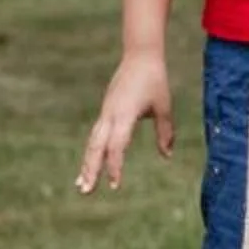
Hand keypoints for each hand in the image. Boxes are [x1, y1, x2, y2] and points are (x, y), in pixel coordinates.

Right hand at [75, 52, 172, 193]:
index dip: (114, 166)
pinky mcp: (105, 111)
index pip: (117, 145)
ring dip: (87, 163)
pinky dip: (93, 151)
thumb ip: (165, 132)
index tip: (115, 185)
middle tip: (85, 191)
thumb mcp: (163, 107)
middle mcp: (110, 115)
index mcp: (124, 115)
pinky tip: (90, 165)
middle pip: (96, 147)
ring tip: (81, 185)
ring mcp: (105, 113)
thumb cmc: (155, 81)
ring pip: (93, 142)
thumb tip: (167, 155)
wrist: (140, 56)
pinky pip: (96, 135)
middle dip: (90, 169)